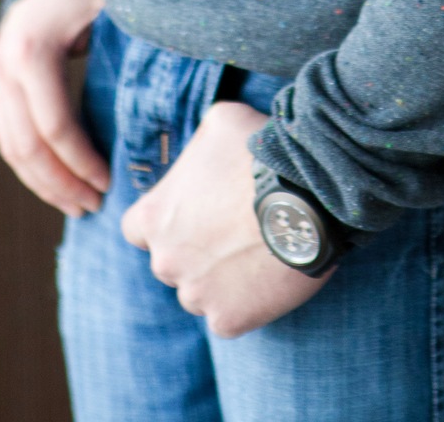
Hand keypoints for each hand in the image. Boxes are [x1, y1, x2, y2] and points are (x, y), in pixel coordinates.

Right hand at [0, 0, 109, 216]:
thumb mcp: (110, 10)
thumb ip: (130, 48)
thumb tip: (162, 102)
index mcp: (33, 51)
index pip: (54, 126)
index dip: (81, 162)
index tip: (109, 183)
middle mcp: (5, 67)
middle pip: (27, 146)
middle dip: (62, 183)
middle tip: (94, 207)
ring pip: (12, 148)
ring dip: (43, 184)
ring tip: (78, 205)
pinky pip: (8, 138)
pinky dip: (31, 168)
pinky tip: (58, 185)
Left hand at [121, 101, 331, 338]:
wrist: (306, 196)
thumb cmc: (258, 153)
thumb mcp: (218, 122)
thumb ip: (199, 144)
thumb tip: (206, 149)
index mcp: (154, 216)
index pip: (137, 229)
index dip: (163, 222)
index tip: (188, 215)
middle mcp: (165, 260)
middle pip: (169, 262)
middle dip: (192, 250)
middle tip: (230, 232)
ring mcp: (196, 294)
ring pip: (198, 293)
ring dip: (216, 280)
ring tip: (252, 254)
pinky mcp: (228, 320)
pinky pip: (227, 317)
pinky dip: (243, 304)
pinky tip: (265, 279)